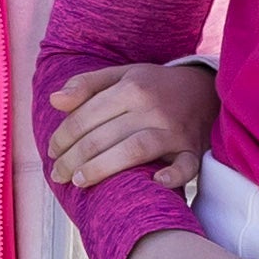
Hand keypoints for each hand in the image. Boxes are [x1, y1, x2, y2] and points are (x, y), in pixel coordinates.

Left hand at [47, 60, 215, 191]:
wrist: (206, 90)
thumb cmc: (155, 86)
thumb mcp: (122, 75)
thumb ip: (87, 85)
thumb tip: (54, 101)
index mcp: (131, 88)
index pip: (86, 116)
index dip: (63, 137)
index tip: (52, 152)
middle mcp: (152, 108)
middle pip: (103, 136)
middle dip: (73, 159)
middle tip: (58, 175)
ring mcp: (174, 130)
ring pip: (134, 149)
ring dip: (103, 168)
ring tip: (79, 182)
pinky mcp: (193, 149)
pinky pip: (186, 166)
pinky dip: (172, 176)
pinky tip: (154, 183)